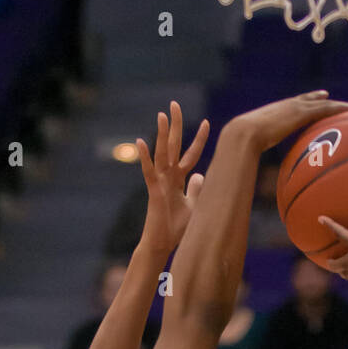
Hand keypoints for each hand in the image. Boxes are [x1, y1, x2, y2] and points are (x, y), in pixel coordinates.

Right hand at [139, 102, 208, 256]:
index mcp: (178, 179)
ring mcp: (160, 183)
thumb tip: (201, 176)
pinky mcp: (153, 191)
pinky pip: (148, 172)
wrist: (162, 244)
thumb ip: (196, 190)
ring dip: (161, 135)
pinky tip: (140, 141)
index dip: (199, 139)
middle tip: (174, 104)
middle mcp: (168, 177)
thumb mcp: (193, 206)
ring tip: (162, 115)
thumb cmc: (176, 229)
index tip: (207, 122)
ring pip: (161, 154)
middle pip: (173, 146)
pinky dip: (144, 157)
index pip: (190, 155)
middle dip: (175, 125)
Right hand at [229, 91, 347, 154]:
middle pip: (311, 99)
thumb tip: (249, 165)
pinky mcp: (303, 113)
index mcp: (277, 111)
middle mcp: (289, 105)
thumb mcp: (251, 147)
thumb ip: (255, 152)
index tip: (315, 98)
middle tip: (329, 96)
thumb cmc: (242, 143)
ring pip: (325, 104)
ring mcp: (297, 107)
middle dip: (321, 98)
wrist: (244, 133)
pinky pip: (329, 109)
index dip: (306, 100)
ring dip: (342, 106)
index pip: (295, 103)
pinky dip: (343, 110)